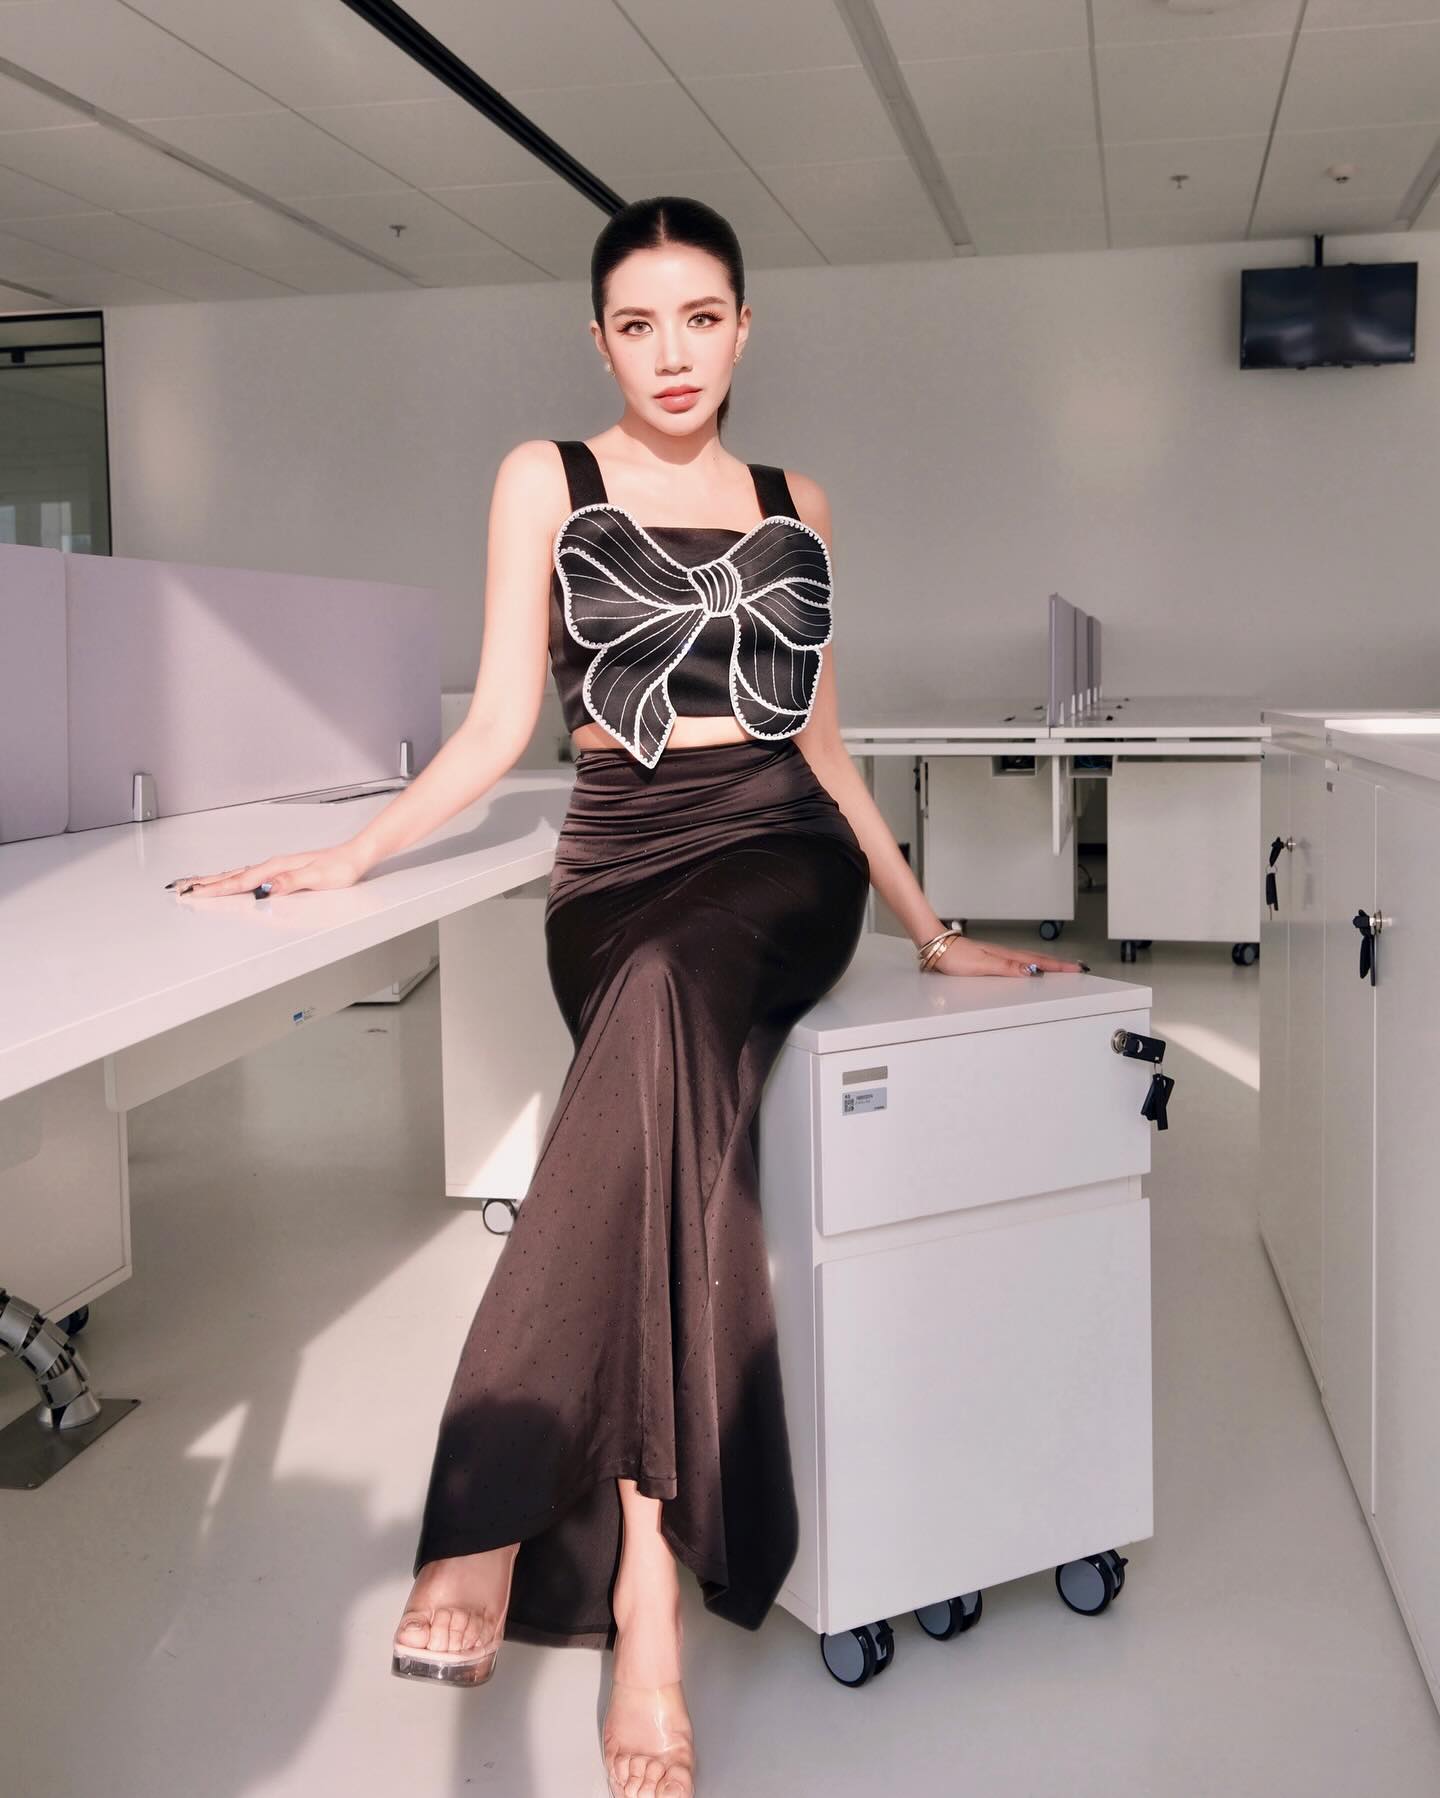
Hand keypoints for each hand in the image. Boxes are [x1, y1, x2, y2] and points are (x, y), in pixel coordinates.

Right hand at [169, 844, 370, 899]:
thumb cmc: (340, 868)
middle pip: (231, 876)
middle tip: (180, 888)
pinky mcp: (281, 870)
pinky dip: (232, 877)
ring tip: (195, 883)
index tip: (193, 894)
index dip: (214, 889)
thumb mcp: (317, 878)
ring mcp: (276, 867)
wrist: (355, 856)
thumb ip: (291, 882)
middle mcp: (272, 866)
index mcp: (275, 869)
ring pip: (237, 874)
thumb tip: (268, 887)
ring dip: (215, 879)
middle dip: (205, 883)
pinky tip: (230, 880)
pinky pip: (249, 875)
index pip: (239, 882)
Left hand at [927, 935, 1085, 977]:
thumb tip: (1030, 970)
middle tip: (1076, 967)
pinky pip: (1017, 960)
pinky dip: (1030, 963)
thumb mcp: (982, 965)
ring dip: (1046, 963)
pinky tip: (1029, 966)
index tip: (1076, 968)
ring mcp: (998, 955)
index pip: (1038, 962)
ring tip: (1060, 968)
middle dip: (1058, 964)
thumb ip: (1007, 967)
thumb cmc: (954, 956)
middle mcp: (1004, 954)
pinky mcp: (991, 958)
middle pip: (1038, 959)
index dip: (1058, 967)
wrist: (936, 947)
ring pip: (1029, 959)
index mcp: (1006, 956)